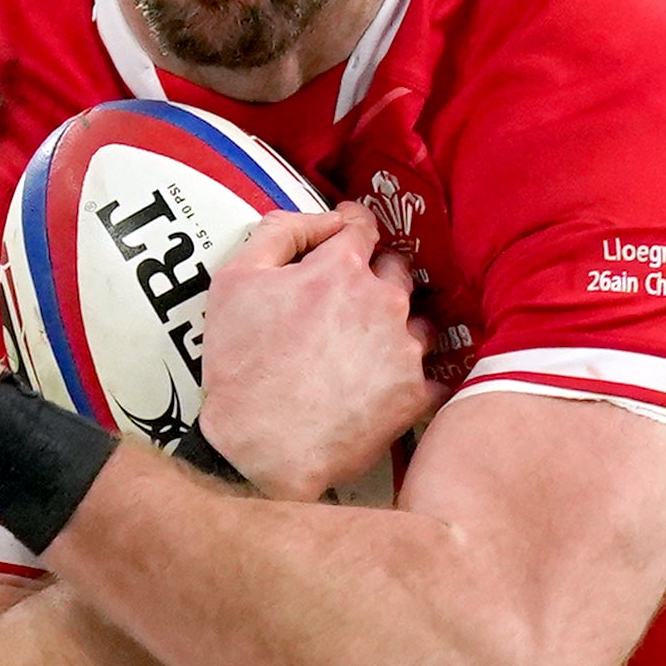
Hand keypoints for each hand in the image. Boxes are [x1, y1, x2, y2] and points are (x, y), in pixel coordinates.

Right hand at [197, 203, 436, 497]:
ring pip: (418, 320)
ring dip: (398, 327)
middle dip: (376, 279)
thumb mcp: (234, 282)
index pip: (363, 226)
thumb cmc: (243, 368)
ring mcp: (405, 348)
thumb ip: (278, 233)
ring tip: (367, 351)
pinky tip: (389, 384)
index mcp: (341, 269)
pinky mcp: (416, 393)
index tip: (350, 234)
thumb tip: (318, 218)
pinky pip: (430, 372)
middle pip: (397, 270)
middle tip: (350, 303)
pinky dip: (413, 374)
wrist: (264, 448)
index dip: (353, 226)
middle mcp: (383, 301)